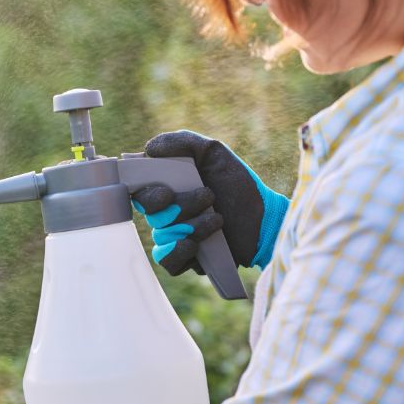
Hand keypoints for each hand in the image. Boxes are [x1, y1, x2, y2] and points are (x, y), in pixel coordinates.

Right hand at [132, 130, 289, 273]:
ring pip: (163, 235)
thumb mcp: (213, 153)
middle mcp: (166, 213)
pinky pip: (167, 261)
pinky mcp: (186, 259)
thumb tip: (150, 148)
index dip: (147, 194)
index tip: (167, 193)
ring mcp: (174, 237)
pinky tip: (195, 245)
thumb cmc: (237, 185)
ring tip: (218, 219)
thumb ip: (183, 142)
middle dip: (181, 206)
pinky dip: (177, 252)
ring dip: (192, 226)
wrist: (263, 218)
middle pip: (152, 214)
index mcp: (168, 188)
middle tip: (208, 196)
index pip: (140, 192)